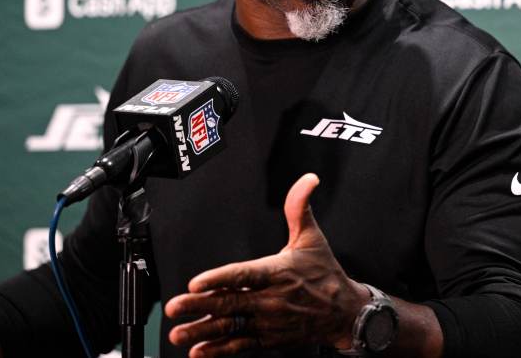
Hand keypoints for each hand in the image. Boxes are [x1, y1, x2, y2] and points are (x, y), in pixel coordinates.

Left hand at [164, 173, 368, 356]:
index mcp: (277, 272)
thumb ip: (299, 207)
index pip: (243, 275)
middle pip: (230, 302)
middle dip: (199, 306)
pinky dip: (219, 349)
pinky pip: (240, 345)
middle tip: (175, 306)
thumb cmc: (325, 274)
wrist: (345, 313)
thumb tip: (307, 179)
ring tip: (178, 334)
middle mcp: (270, 299)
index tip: (196, 283)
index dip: (219, 279)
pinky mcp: (268, 338)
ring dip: (203, 331)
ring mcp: (268, 322)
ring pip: (230, 326)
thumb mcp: (313, 238)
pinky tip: (199, 351)